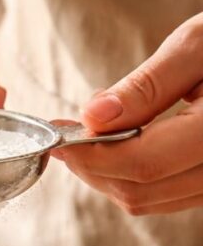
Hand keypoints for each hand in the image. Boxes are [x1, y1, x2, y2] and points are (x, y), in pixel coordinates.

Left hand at [52, 13, 202, 214]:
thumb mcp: (200, 45)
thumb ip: (145, 86)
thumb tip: (93, 117)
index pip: (141, 164)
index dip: (89, 155)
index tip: (57, 134)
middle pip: (138, 191)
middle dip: (92, 167)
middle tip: (67, 135)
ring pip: (149, 201)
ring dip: (108, 176)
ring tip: (89, 139)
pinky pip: (167, 195)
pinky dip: (133, 178)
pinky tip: (119, 147)